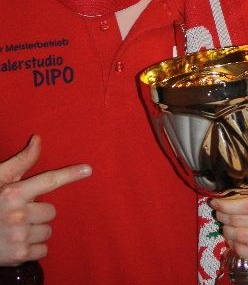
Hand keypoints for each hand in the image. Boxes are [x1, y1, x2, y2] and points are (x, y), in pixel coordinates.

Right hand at [0, 135, 91, 265]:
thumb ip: (21, 161)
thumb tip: (38, 138)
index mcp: (13, 193)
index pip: (48, 180)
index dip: (70, 174)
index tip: (88, 169)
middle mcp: (18, 214)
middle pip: (51, 210)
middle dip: (39, 211)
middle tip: (20, 213)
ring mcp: (19, 237)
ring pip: (47, 230)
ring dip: (36, 229)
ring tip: (16, 228)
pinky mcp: (19, 256)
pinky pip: (43, 249)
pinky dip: (34, 247)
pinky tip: (18, 242)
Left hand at [210, 161, 247, 261]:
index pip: (246, 203)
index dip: (226, 203)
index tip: (216, 199)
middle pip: (242, 220)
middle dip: (224, 215)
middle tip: (217, 210)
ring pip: (244, 237)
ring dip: (228, 231)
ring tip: (224, 223)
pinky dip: (239, 248)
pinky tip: (234, 240)